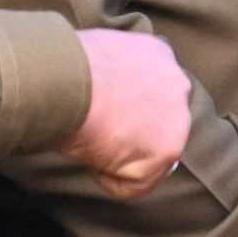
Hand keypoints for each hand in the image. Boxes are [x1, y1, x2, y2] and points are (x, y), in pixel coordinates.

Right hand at [60, 29, 192, 199]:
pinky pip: (135, 183)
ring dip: (118, 158)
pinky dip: (108, 178)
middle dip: (130, 135)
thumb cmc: (60, 66)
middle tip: (94, 132)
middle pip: (158, 124)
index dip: (125, 109)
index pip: (152, 90)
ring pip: (149, 157)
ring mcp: (177, 119)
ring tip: (88, 142)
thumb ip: (110, 71)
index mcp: (156, 53)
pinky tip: (90, 155)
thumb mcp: (92, 53)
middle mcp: (177, 82)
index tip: (100, 113)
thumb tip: (96, 90)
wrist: (64, 80)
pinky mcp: (167, 152)